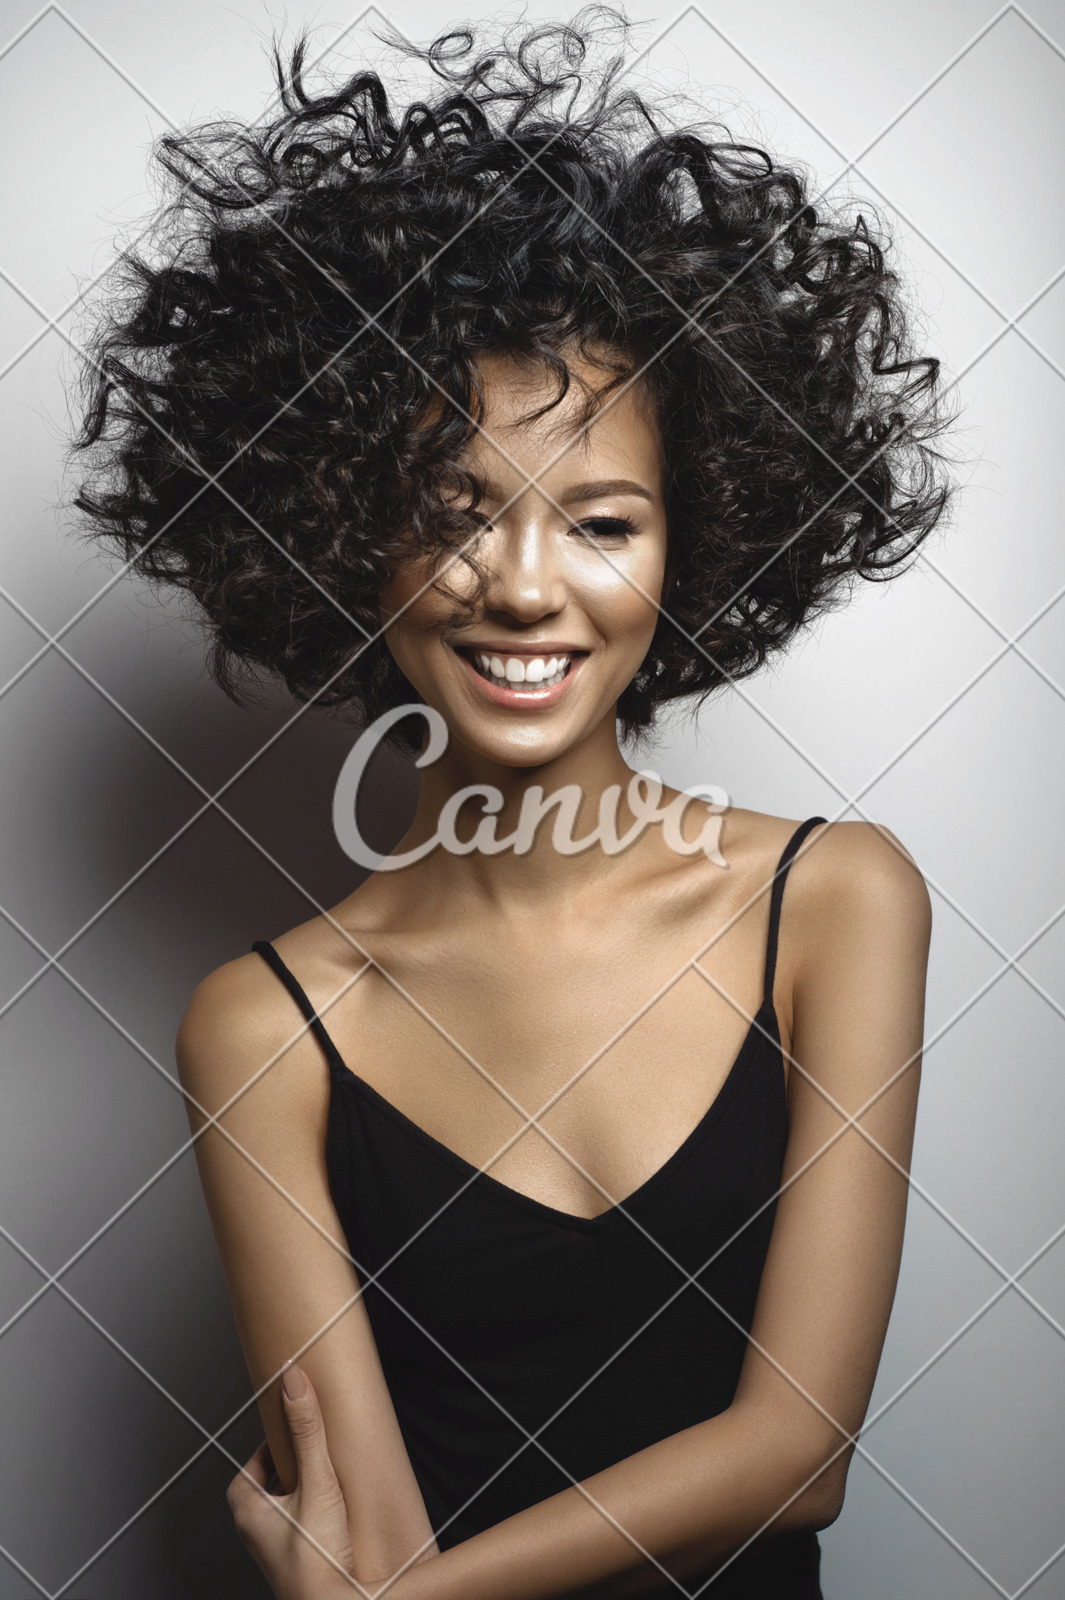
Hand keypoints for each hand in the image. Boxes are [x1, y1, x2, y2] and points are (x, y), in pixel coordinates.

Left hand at [227, 1360, 377, 1598]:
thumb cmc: (316, 1562)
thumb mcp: (317, 1485)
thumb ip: (307, 1432)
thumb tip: (293, 1383)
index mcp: (249, 1513)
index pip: (248, 1469)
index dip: (268, 1448)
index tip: (291, 1431)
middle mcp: (258, 1535)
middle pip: (268, 1487)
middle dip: (292, 1467)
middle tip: (315, 1450)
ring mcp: (279, 1552)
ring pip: (286, 1509)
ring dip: (306, 1492)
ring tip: (332, 1476)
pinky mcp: (300, 1563)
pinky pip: (303, 1528)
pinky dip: (317, 1514)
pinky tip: (341, 1510)